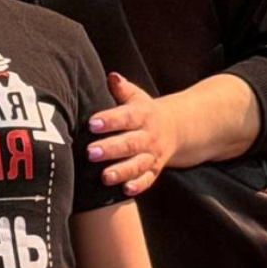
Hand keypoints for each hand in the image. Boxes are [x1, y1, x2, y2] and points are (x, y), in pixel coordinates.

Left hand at [88, 74, 181, 195]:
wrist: (175, 129)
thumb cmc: (143, 111)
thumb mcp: (136, 96)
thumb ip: (122, 88)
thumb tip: (112, 76)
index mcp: (142, 115)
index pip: (125, 117)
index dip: (109, 120)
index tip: (92, 123)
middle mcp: (148, 136)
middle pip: (130, 143)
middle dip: (111, 149)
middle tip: (90, 152)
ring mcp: (152, 155)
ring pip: (138, 164)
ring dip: (122, 171)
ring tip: (105, 176)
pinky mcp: (154, 170)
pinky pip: (148, 180)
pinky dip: (138, 186)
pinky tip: (125, 191)